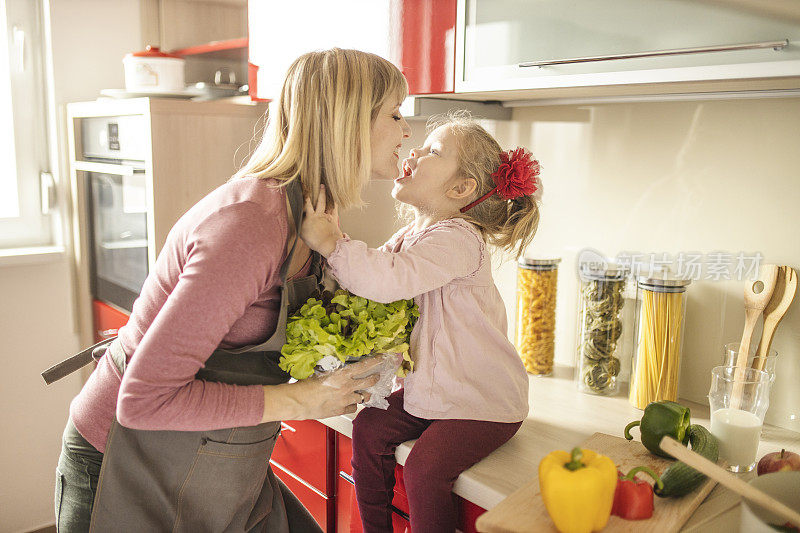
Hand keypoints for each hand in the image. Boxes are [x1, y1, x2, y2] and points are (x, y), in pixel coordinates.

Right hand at [261, 356, 382, 421]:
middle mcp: (347, 387)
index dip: (376, 361)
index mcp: (342, 374)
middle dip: (375, 378)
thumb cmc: (306, 385)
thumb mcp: (321, 371)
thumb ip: (334, 370)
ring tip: (364, 391)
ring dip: (364, 393)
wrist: (299, 402)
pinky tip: (349, 401)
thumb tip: (340, 367)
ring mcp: (345, 400)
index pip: (365, 366)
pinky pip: (353, 407)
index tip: (382, 358)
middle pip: (369, 382)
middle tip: (377, 376)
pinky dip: (352, 404)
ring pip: (363, 396)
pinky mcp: (341, 410)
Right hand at [300, 184, 342, 256]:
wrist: (328, 244)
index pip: (303, 205)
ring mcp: (325, 215)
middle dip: (311, 192)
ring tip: (323, 186)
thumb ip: (300, 226)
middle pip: (313, 201)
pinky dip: (333, 202)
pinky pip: (333, 207)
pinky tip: (333, 197)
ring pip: (323, 201)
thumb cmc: (315, 242)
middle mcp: (315, 215)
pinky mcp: (333, 217)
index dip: (302, 198)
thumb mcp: (303, 235)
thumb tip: (297, 221)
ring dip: (323, 193)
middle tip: (310, 185)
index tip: (300, 190)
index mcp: (307, 218)